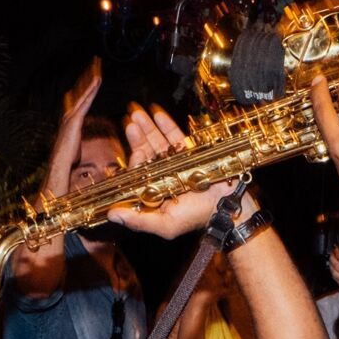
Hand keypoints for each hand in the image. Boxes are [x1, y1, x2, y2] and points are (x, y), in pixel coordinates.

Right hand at [45, 59, 101, 194]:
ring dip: (87, 84)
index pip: (80, 114)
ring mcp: (66, 133)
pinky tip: (96, 82)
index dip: (86, 97)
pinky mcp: (69, 135)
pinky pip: (80, 111)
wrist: (54, 202)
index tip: (94, 81)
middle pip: (77, 103)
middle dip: (85, 84)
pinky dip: (88, 96)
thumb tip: (112, 167)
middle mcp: (67, 134)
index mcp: (72, 142)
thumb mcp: (91, 178)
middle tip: (96, 65)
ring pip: (78, 103)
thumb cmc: (70, 195)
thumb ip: (101, 170)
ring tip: (98, 67)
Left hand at [103, 103, 240, 238]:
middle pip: (146, 152)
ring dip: (148, 127)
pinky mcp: (190, 153)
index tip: (135, 152)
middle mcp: (163, 175)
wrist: (226, 207)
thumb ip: (138, 222)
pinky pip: (176, 137)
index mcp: (154, 192)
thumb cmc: (196, 219)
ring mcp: (177, 163)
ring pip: (159, 142)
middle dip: (137, 136)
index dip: (135, 159)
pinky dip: (167, 125)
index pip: (139, 172)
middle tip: (129, 120)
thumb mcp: (165, 226)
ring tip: (137, 112)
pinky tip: (157, 113)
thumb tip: (112, 215)